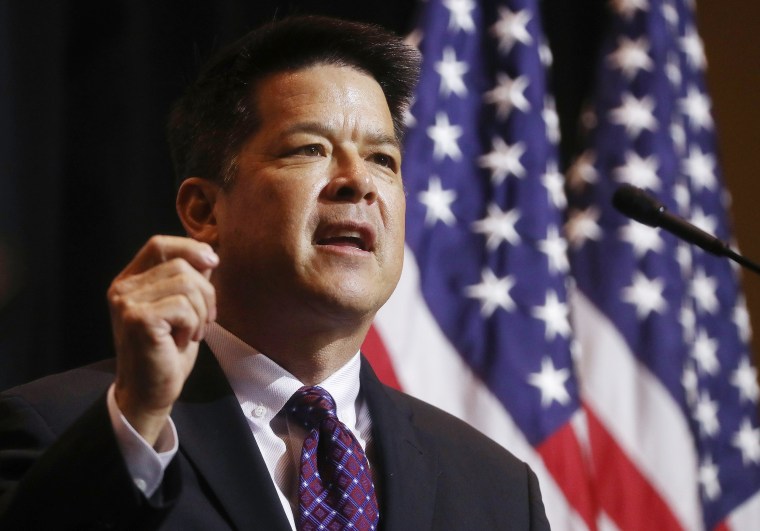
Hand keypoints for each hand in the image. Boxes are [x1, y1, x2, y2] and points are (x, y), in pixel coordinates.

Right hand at [108, 235, 218, 444]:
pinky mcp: (138, 319)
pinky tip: (182, 341)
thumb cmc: (167, 352)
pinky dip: (193, 325)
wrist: (150, 391)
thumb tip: (208, 252)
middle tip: (203, 322)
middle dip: (206, 293)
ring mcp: (127, 302)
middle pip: (182, 265)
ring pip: (187, 284)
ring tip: (192, 333)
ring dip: (201, 312)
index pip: (160, 245)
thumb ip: (189, 280)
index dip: (190, 247)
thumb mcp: (182, 309)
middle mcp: (123, 288)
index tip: (213, 263)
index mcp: (130, 281)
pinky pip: (183, 306)